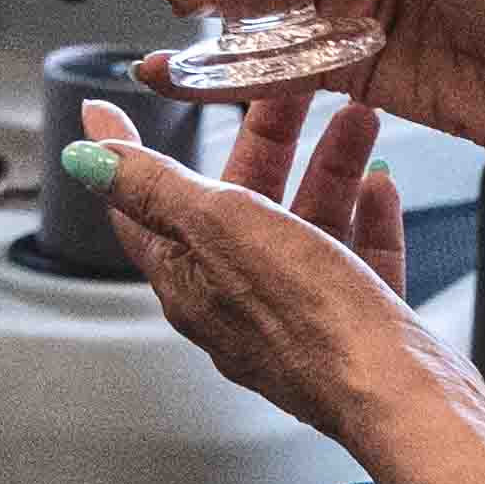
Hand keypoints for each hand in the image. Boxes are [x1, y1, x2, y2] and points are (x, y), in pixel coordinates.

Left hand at [73, 77, 457, 460]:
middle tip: (288, 87)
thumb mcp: (218, 228)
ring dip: (330, 167)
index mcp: (191, 280)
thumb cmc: (308, 317)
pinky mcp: (358, 327)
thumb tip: (84, 159)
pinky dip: (368, 217)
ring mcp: (302, 315)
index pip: (144, 208)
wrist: (400, 395)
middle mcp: (239, 301)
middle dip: (265, 140)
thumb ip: (154, 187)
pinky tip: (383, 184)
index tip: (112, 107)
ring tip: (358, 116)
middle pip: (239, 203)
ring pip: (308, 224)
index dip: (129, 154)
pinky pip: (359, 260)